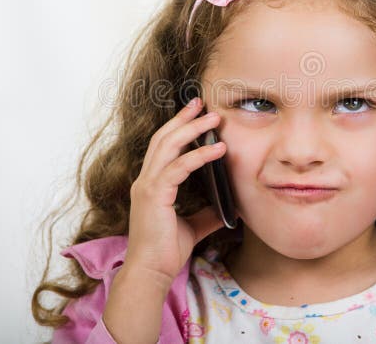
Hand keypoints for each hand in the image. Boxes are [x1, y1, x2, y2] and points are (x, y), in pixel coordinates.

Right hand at [123, 97, 226, 286]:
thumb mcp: (193, 226)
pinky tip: (217, 150)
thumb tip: (229, 206)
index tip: (195, 112)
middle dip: (183, 118)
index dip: (178, 126)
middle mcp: (145, 180)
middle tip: (202, 102)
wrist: (151, 272)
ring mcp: (147, 186)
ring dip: (191, 129)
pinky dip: (198, 156)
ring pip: (168, 146)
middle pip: (163, 138)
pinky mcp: (154, 195)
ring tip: (213, 118)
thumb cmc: (166, 251)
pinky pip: (177, 168)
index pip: (163, 146)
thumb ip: (207, 212)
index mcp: (151, 184)